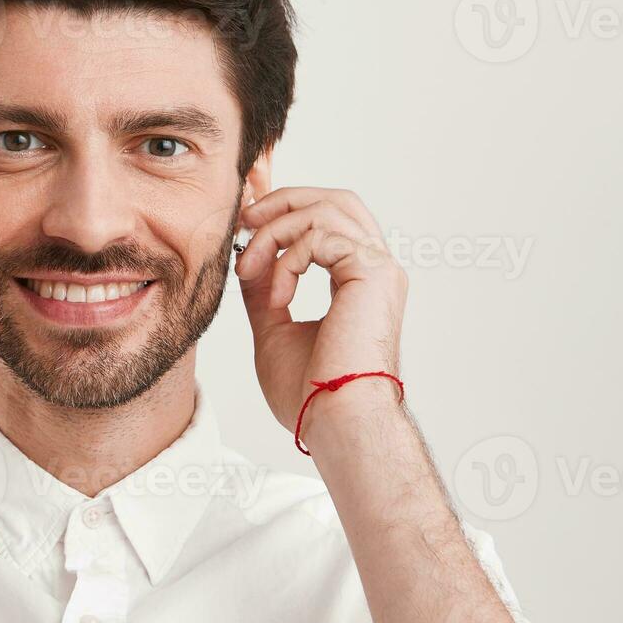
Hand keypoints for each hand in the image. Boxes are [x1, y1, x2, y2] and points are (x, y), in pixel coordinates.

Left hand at [234, 187, 407, 441]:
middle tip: (243, 221)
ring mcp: (379, 268)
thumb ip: (265, 291)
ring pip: (325, 210)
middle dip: (283, 202)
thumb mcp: (274, 329)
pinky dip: (287, 258)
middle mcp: (376, 269)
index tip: (244, 226)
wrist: (335, 422)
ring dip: (275, 231)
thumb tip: (247, 260)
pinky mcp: (373, 273)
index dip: (286, 211)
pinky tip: (277, 295)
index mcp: (359, 281)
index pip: (330, 220)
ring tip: (249, 267)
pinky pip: (321, 236)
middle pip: (335, 200)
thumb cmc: (311, 393)